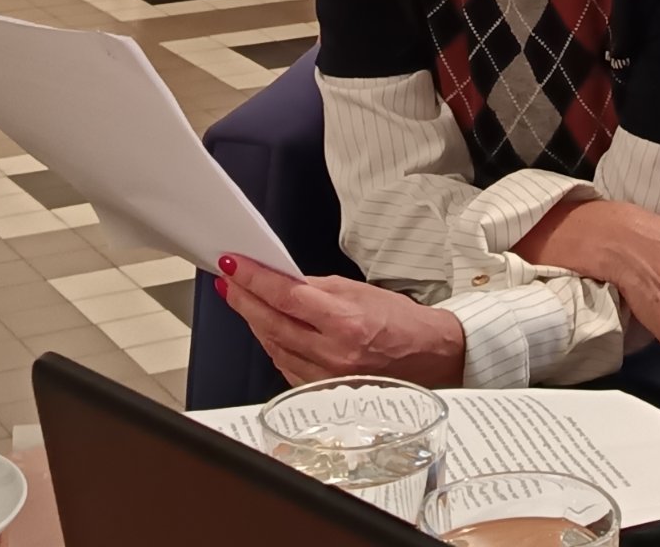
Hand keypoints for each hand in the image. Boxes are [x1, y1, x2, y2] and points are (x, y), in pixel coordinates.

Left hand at [215, 255, 465, 387]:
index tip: (235, 265)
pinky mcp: (323, 395)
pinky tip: (264, 330)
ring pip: (275, 347)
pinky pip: (286, 367)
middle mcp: (334, 354)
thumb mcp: (361, 291)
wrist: (430, 357)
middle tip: (228, 280)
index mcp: (346, 322)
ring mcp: (326, 379)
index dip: (255, 280)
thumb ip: (319, 288)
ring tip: (240, 299)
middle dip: (244, 299)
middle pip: (273, 323)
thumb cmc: (402, 322)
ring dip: (253, 322)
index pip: (287, 297)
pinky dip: (272, 346)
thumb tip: (283, 282)